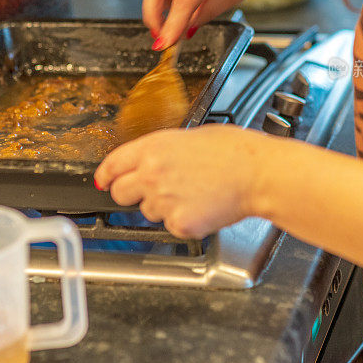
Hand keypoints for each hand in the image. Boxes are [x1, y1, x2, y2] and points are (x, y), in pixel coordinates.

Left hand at [94, 125, 268, 238]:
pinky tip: (203, 206)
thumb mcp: (190, 136)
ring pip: (148, 212)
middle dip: (132, 193)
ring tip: (193, 193)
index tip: (105, 180)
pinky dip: (184, 221)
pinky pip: (171, 227)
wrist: (257, 173)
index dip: (107, 174)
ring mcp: (164, 202)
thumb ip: (162, 151)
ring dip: (163, 207)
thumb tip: (149, 161)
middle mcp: (152, 175)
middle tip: (154, 190)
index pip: (113, 164)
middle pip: (120, 193)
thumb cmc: (234, 151)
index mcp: (153, 148)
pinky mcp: (180, 224)